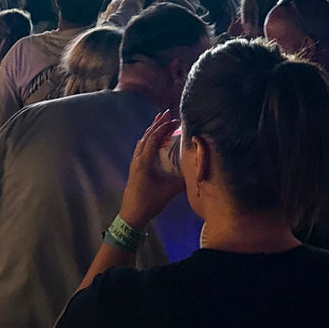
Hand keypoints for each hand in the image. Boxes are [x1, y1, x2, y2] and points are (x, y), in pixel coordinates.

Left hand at [119, 111, 184, 229]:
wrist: (132, 214)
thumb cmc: (150, 202)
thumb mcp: (169, 191)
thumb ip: (183, 179)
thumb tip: (196, 169)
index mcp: (145, 161)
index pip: (155, 138)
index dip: (165, 127)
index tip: (176, 120)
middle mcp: (138, 158)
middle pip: (147, 135)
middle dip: (157, 123)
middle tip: (167, 112)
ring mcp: (134, 162)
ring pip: (142, 140)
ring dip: (151, 130)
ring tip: (159, 121)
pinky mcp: (134, 166)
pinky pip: (141, 147)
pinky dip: (148, 138)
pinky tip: (152, 140)